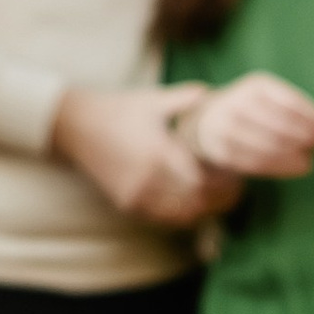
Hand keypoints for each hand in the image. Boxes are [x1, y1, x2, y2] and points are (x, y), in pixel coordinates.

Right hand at [50, 84, 220, 227]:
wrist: (76, 126)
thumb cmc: (119, 109)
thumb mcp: (154, 100)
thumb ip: (187, 98)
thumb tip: (214, 96)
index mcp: (160, 153)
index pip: (203, 181)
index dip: (224, 184)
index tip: (237, 176)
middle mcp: (148, 179)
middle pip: (196, 202)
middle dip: (219, 200)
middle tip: (235, 191)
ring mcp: (136, 194)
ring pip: (180, 215)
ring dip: (202, 209)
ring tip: (217, 198)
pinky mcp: (127, 203)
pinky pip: (162, 217)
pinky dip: (181, 214)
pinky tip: (192, 203)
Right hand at [189, 71, 313, 179]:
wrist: (206, 123)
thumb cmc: (252, 111)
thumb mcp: (269, 98)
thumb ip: (294, 111)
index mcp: (256, 86)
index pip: (290, 103)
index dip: (312, 120)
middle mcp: (237, 102)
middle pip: (280, 125)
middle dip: (305, 138)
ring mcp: (225, 127)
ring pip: (268, 146)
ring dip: (294, 156)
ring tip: (310, 162)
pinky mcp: (220, 150)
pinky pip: (255, 162)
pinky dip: (281, 167)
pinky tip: (298, 169)